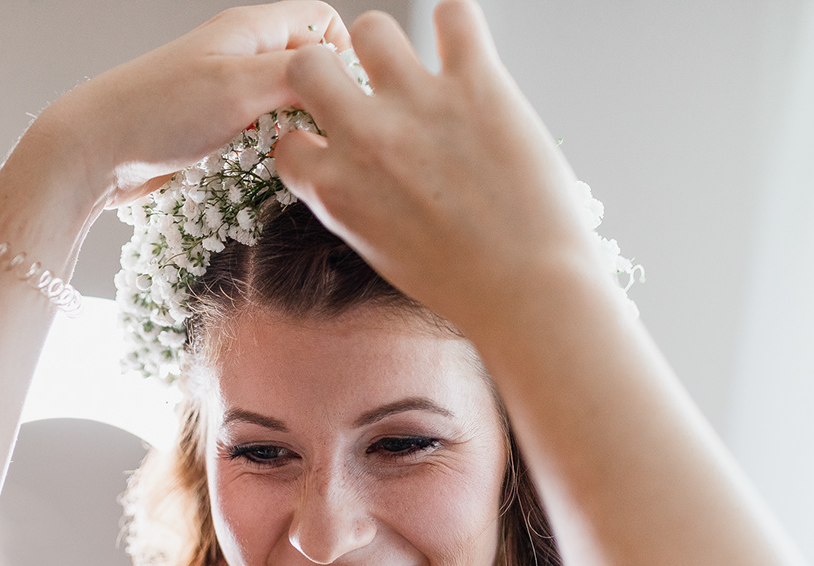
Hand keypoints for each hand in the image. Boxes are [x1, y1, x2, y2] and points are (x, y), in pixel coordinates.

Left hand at [36, 2, 350, 208]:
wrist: (91, 150)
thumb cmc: (159, 112)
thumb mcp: (240, 86)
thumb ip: (299, 76)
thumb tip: (342, 79)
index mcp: (250, 28)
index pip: (323, 22)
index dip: (343, 58)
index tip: (347, 102)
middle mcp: (239, 53)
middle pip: (307, 66)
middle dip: (321, 99)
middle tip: (325, 139)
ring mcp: (223, 90)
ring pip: (284, 103)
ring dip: (294, 129)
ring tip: (293, 156)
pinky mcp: (209, 127)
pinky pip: (257, 131)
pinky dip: (268, 149)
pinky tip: (263, 170)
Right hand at [271, 2, 601, 335]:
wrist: (527, 291)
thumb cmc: (460, 284)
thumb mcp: (379, 251)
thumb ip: (353, 203)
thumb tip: (355, 173)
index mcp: (334, 189)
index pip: (287, 142)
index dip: (310, 141)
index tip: (336, 146)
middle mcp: (365, 139)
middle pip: (308, 66)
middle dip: (327, 73)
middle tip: (360, 91)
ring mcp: (419, 105)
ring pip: (372, 29)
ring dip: (386, 46)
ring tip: (414, 70)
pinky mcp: (477, 84)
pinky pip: (455, 15)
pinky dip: (457, 26)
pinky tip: (465, 54)